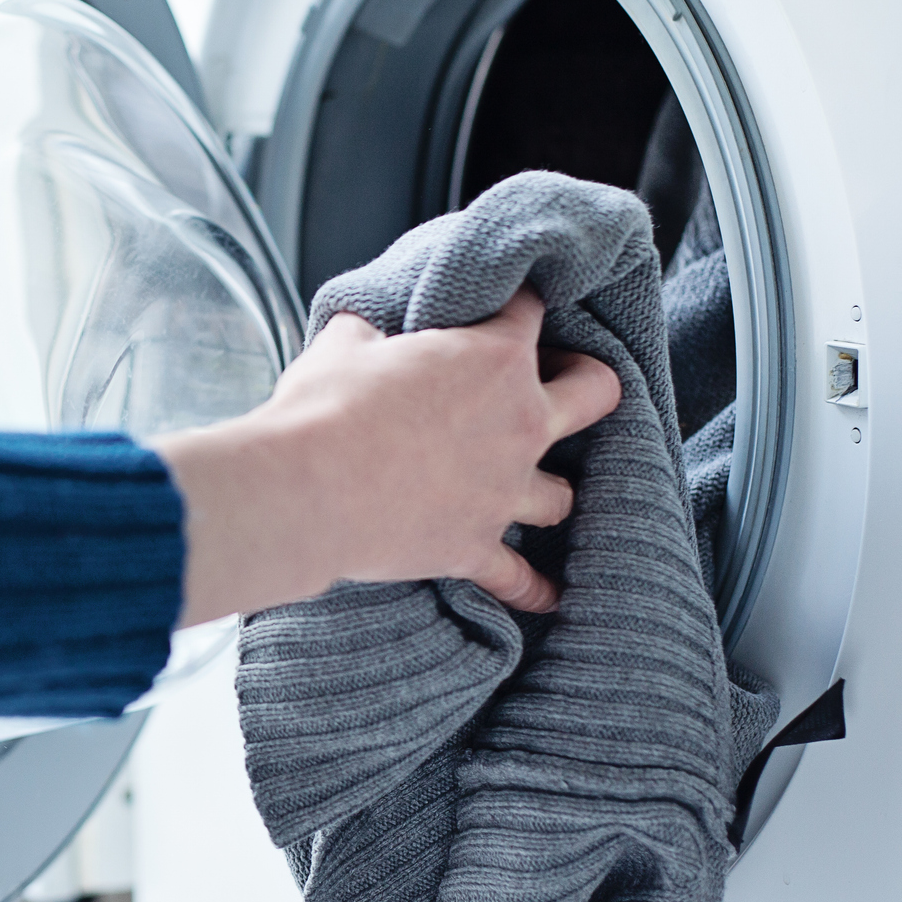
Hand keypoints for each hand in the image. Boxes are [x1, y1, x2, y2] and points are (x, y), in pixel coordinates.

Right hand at [151, 287, 620, 624]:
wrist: (305, 489)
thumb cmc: (324, 409)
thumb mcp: (343, 344)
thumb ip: (370, 333)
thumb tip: (365, 333)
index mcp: (493, 358)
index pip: (529, 310)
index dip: (515, 303)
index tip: (499, 308)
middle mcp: (519, 422)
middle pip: (596, 393)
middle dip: (584, 381)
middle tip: (557, 383)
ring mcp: (504, 491)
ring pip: (564, 494)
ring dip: (551, 488)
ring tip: (533, 487)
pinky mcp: (474, 547)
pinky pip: (519, 578)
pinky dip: (533, 589)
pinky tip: (547, 597)